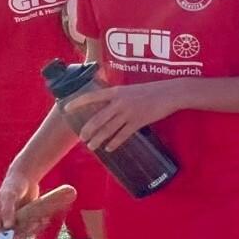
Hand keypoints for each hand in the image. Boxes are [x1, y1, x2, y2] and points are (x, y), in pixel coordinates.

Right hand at [0, 171, 36, 233]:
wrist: (25, 177)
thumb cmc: (13, 186)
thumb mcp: (9, 196)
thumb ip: (7, 210)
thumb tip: (7, 226)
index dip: (8, 236)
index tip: (19, 234)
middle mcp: (5, 220)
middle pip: (13, 234)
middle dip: (24, 232)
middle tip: (34, 225)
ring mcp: (17, 220)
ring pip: (24, 231)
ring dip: (33, 229)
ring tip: (41, 221)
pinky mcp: (28, 218)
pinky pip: (33, 225)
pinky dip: (39, 225)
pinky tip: (45, 220)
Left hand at [66, 82, 180, 151]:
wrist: (171, 93)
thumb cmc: (152, 90)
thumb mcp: (131, 90)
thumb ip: (118, 97)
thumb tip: (106, 106)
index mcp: (116, 92)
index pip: (92, 97)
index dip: (78, 103)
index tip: (66, 108)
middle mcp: (120, 102)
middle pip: (98, 118)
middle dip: (88, 130)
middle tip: (82, 137)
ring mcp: (129, 112)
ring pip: (108, 129)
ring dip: (98, 139)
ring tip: (92, 146)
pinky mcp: (139, 122)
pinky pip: (123, 135)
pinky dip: (114, 143)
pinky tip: (109, 148)